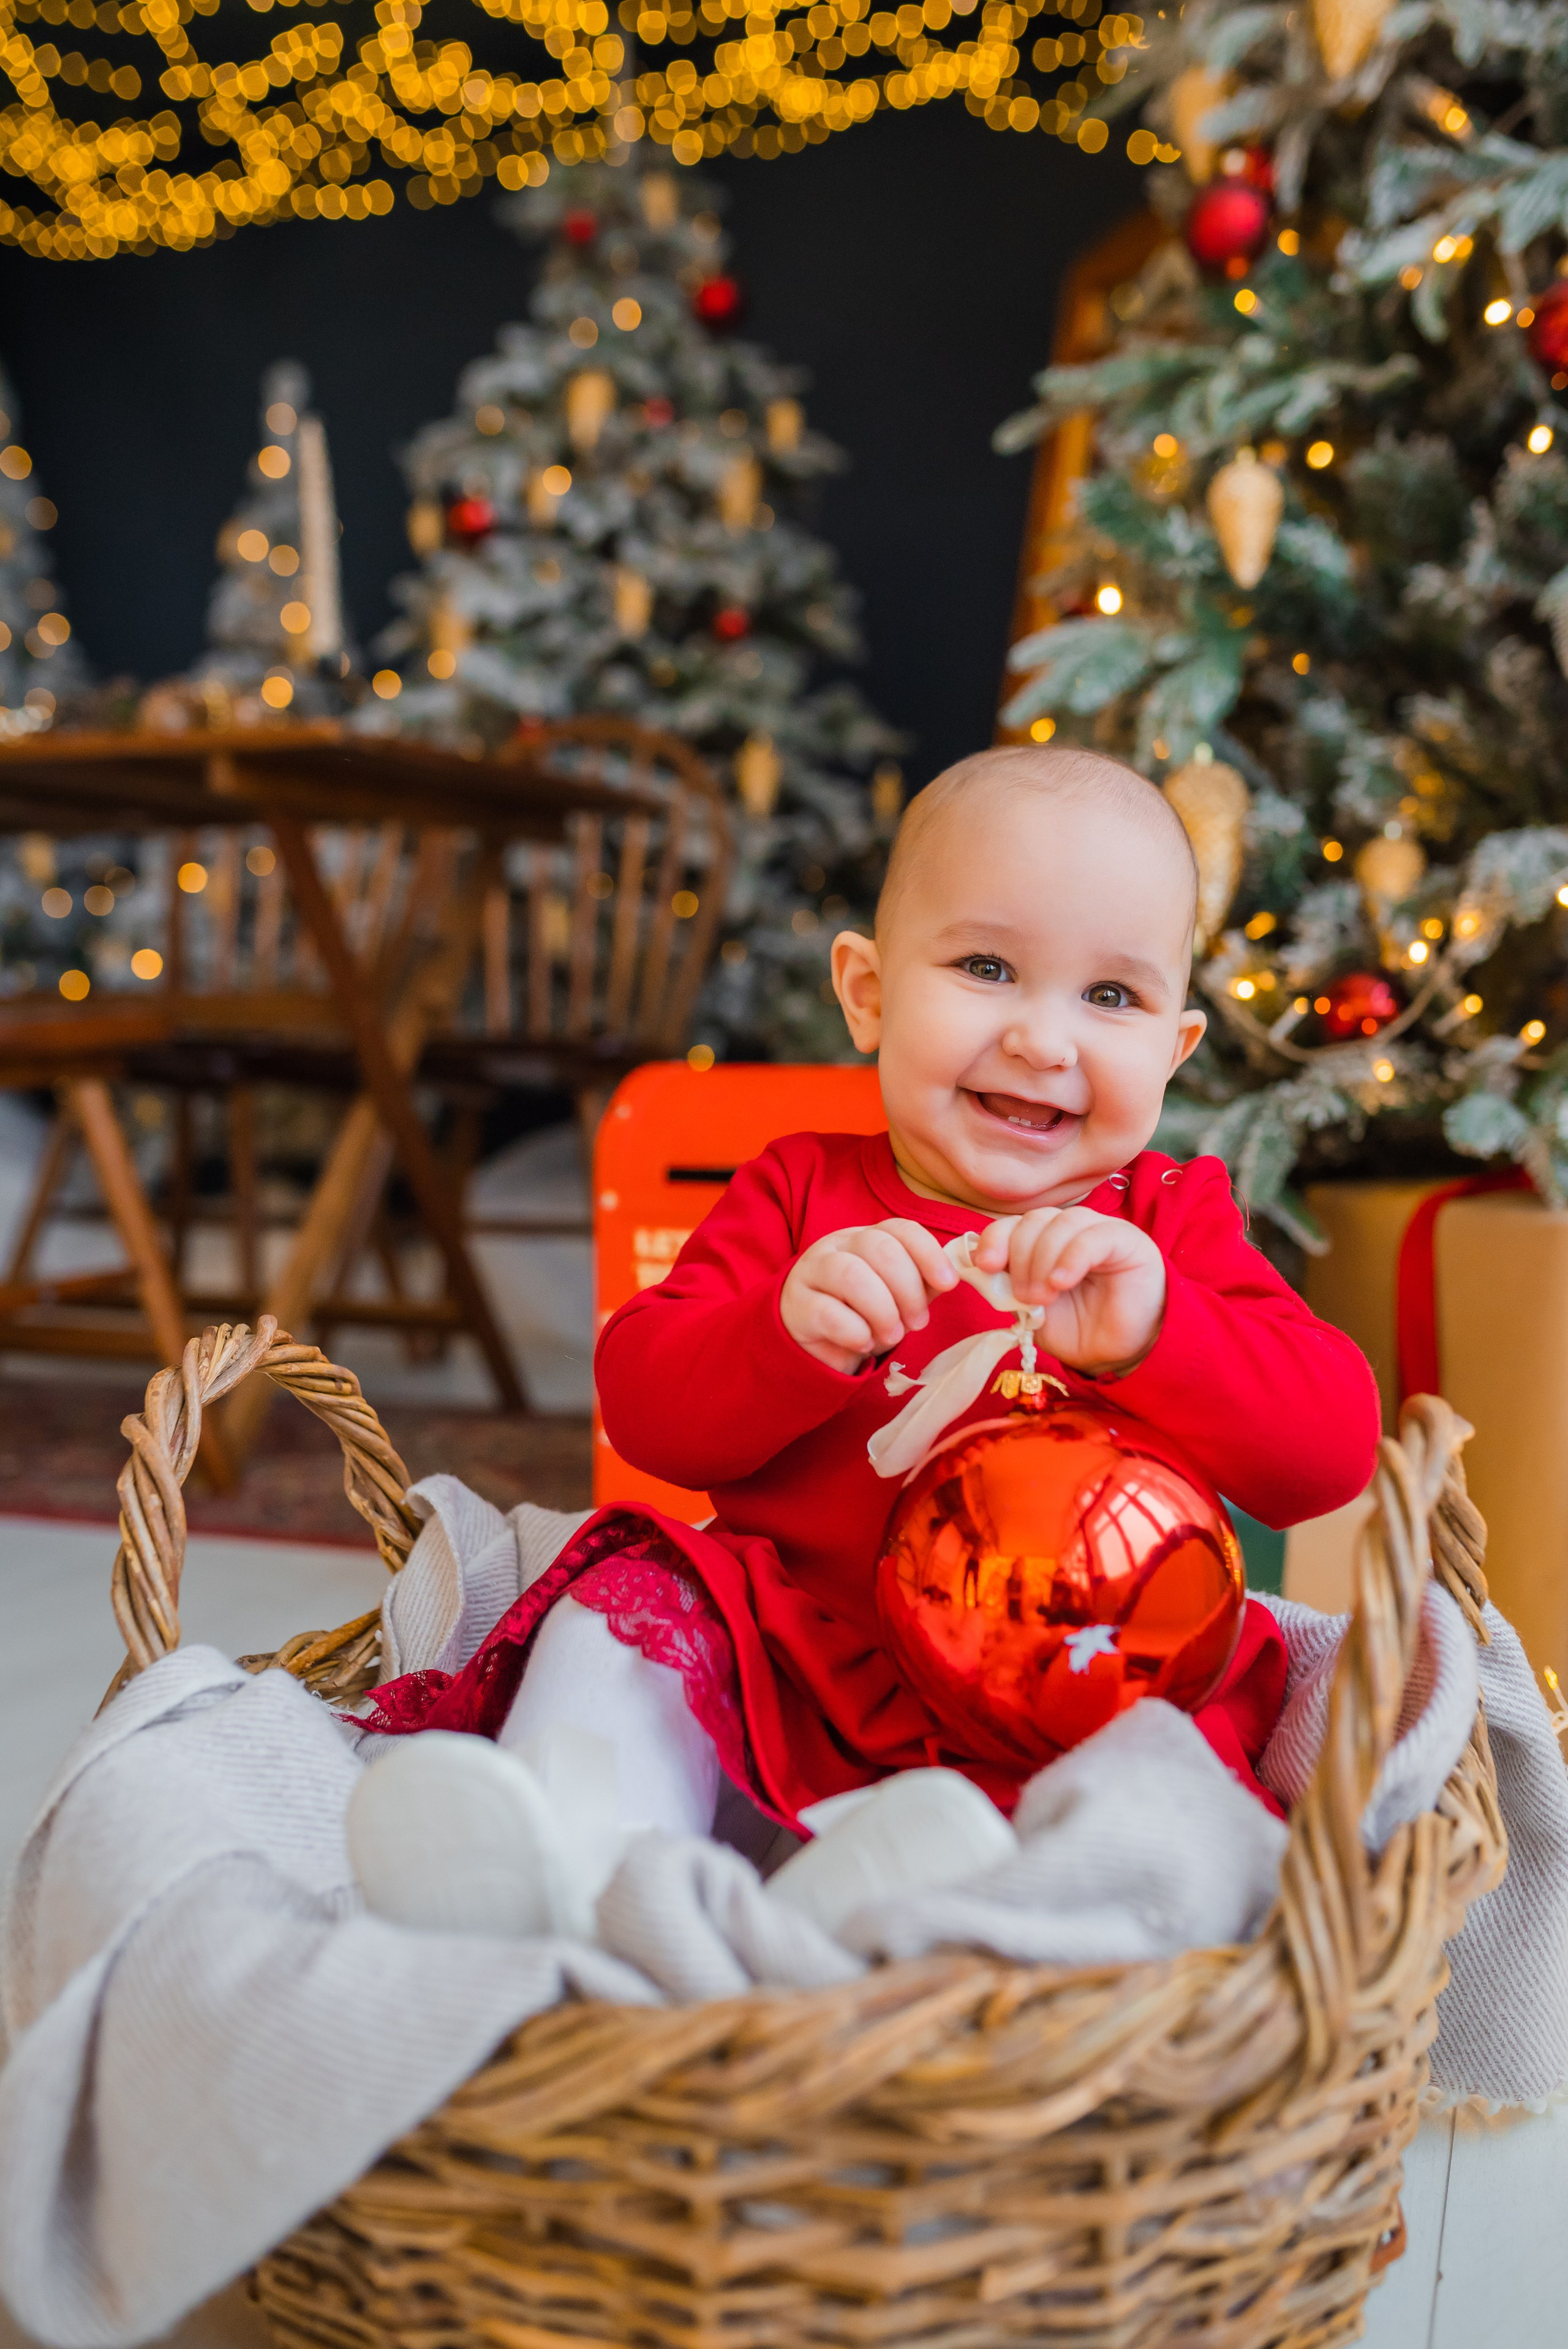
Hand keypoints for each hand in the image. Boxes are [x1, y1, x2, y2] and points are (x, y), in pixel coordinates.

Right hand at [781, 1219, 958, 1373]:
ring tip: (892, 1335)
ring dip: (883, 1310)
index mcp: (866, 1237)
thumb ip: (925, 1282)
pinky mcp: (797, 1305)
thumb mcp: (897, 1294)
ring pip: (853, 1275)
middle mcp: (837, 1245)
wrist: (814, 1339)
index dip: (929, 1254)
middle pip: (880, 1249)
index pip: (901, 1229)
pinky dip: (856, 1331)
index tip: (949, 1284)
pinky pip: (829, 1312)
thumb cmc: (862, 1312)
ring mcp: (812, 1272)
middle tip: (918, 1322)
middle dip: (908, 1289)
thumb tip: (960, 1274)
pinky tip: (863, 1342)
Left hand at [973, 1207, 1165, 1376]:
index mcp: (1043, 1242)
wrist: (1120, 1354)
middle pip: (1034, 1220)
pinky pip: (1093, 1237)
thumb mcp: (1033, 1311)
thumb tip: (981, 1268)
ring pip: (1061, 1223)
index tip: (986, 1266)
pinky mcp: (1126, 1241)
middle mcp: (1069, 1230)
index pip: (1013, 1224)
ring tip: (1044, 1297)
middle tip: (1025, 1297)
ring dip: (1043, 1261)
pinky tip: (1061, 1282)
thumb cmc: (1079, 1331)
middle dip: (1020, 1258)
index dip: (995, 1239)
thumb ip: (1009, 1286)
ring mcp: (1099, 1230)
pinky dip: (1071, 1258)